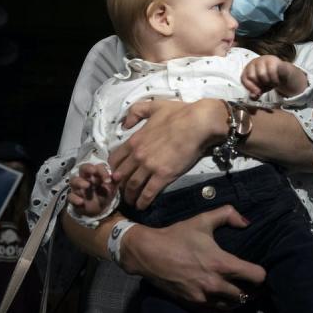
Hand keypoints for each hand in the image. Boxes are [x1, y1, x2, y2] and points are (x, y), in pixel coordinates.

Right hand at [67, 162, 115, 216]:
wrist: (99, 209)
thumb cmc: (104, 193)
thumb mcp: (112, 188)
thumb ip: (115, 180)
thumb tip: (119, 174)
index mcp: (96, 174)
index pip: (97, 166)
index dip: (102, 171)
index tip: (108, 180)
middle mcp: (85, 178)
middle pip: (82, 168)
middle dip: (88, 168)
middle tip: (93, 172)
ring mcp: (78, 187)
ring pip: (74, 180)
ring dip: (79, 182)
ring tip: (87, 186)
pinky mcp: (73, 198)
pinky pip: (70, 196)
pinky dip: (75, 198)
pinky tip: (81, 202)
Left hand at [110, 99, 225, 209]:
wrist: (198, 123)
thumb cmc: (179, 113)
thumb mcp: (154, 106)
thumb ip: (136, 112)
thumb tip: (125, 124)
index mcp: (134, 140)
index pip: (115, 159)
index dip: (114, 169)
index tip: (117, 174)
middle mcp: (138, 155)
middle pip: (121, 175)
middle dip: (119, 185)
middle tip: (122, 191)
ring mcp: (150, 167)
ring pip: (133, 186)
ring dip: (130, 196)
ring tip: (131, 202)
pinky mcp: (163, 176)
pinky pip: (149, 192)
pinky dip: (143, 201)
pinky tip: (142, 206)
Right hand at [119, 205, 266, 312]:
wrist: (148, 253)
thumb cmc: (177, 235)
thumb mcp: (203, 220)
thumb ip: (228, 214)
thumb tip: (246, 222)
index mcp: (222, 263)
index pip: (256, 277)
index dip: (262, 274)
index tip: (260, 270)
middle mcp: (215, 284)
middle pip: (246, 296)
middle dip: (253, 290)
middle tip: (253, 284)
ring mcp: (203, 297)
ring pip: (232, 307)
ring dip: (239, 301)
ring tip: (241, 292)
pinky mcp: (192, 305)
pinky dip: (224, 310)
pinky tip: (225, 302)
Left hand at [241, 55, 307, 98]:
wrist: (284, 73)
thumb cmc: (269, 79)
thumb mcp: (261, 87)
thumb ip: (256, 93)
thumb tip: (253, 97)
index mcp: (249, 68)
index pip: (244, 78)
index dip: (249, 87)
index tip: (257, 93)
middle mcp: (255, 62)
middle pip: (252, 76)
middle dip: (260, 84)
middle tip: (267, 86)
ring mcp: (265, 60)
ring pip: (262, 75)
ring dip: (267, 82)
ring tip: (272, 83)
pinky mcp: (274, 61)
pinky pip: (272, 72)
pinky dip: (274, 80)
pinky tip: (277, 82)